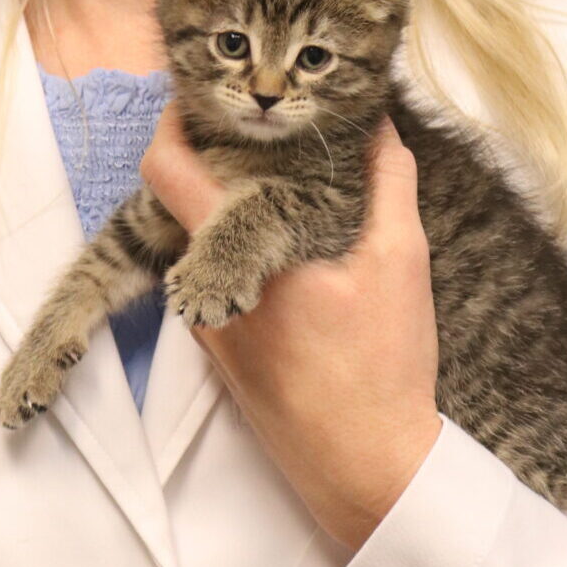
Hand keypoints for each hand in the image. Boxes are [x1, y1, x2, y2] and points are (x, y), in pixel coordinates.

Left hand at [140, 106, 442, 550]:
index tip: (208, 94)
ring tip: (281, 184)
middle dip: (211, 159)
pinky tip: (291, 254)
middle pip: (177, 201)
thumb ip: (387, 179)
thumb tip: (379, 122)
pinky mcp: (222, 355)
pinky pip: (214, 282)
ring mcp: (207, 328)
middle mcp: (202, 290)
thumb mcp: (399, 259)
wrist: (368, 472)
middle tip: (259, 130)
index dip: (177, 120)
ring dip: (227, 209)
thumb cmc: (383, 367)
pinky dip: (238, 253)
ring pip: (197, 243)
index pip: (167, 168)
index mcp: (238, 252)